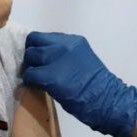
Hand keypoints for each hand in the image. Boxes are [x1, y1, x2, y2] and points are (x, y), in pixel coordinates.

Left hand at [22, 32, 136, 136]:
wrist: (106, 99)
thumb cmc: (98, 85)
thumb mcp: (82, 60)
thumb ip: (65, 54)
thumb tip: (48, 59)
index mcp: (73, 41)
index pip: (46, 36)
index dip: (39, 46)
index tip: (40, 57)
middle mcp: (63, 45)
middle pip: (34, 41)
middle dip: (32, 54)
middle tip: (35, 67)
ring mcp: (56, 58)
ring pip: (30, 56)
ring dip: (30, 67)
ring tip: (36, 77)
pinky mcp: (49, 75)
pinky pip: (30, 74)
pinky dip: (30, 80)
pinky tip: (37, 86)